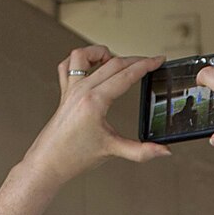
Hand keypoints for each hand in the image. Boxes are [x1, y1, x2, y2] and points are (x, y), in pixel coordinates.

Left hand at [23, 45, 169, 183]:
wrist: (49, 162)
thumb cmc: (75, 156)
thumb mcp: (113, 151)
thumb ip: (142, 151)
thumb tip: (164, 151)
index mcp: (95, 101)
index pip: (126, 76)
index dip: (146, 66)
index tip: (158, 60)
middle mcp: (81, 90)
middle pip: (112, 63)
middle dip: (135, 60)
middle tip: (149, 61)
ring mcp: (70, 89)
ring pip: (84, 55)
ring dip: (102, 53)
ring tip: (116, 60)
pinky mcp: (64, 93)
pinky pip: (67, 66)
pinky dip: (79, 61)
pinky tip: (90, 66)